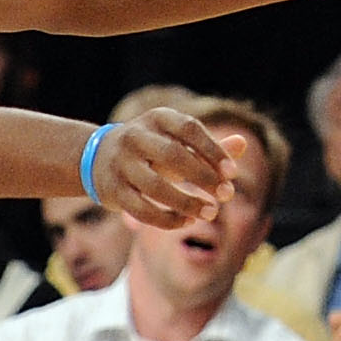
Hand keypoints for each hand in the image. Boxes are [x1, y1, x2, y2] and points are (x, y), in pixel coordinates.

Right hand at [90, 108, 239, 229]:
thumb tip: (243, 143)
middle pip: (173, 155)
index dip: (213, 150)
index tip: (232, 173)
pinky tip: (187, 221)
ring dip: (187, 202)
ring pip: (156, 187)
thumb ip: (209, 146)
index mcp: (157, 118)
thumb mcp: (177, 141)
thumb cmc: (152, 149)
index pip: (189, 129)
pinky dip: (167, 219)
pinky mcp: (113, 191)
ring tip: (211, 212)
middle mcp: (135, 137)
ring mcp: (121, 164)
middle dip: (203, 177)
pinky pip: (142, 210)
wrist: (96, 157)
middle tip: (227, 195)